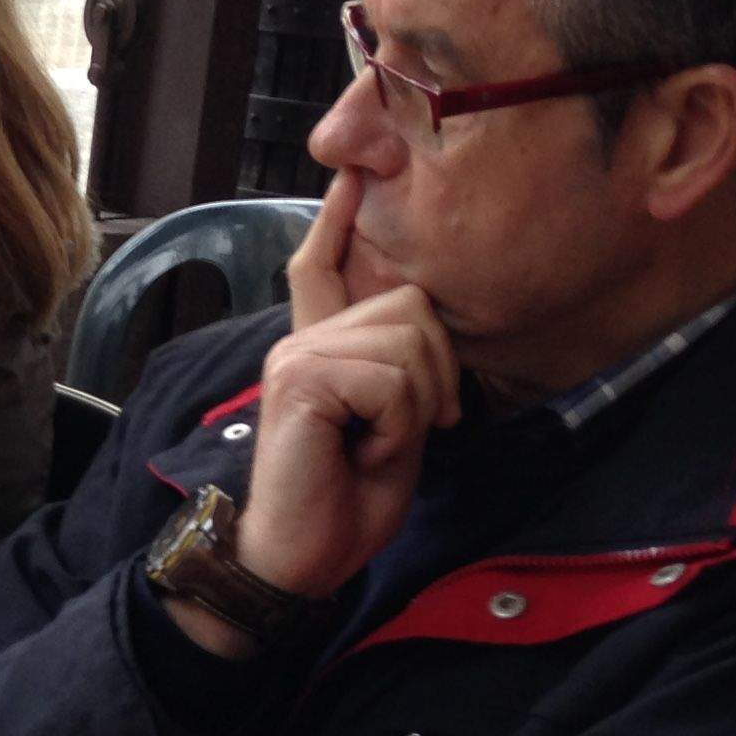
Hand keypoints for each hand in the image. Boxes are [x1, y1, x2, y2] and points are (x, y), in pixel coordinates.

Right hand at [167, 169, 459, 654]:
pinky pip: (392, 379)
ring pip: (410, 339)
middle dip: (438, 371)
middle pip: (410, 304)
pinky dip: (400, 425)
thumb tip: (423, 324)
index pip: (318, 267)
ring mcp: (297, 355)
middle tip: (409, 430)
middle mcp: (300, 340)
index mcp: (317, 349)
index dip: (336, 221)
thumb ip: (401, 373)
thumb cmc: (345, 505)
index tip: (351, 174)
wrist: (298, 561)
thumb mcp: (392, 428)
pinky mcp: (302, 378)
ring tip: (381, 446)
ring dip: (419, 405)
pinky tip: (366, 454)